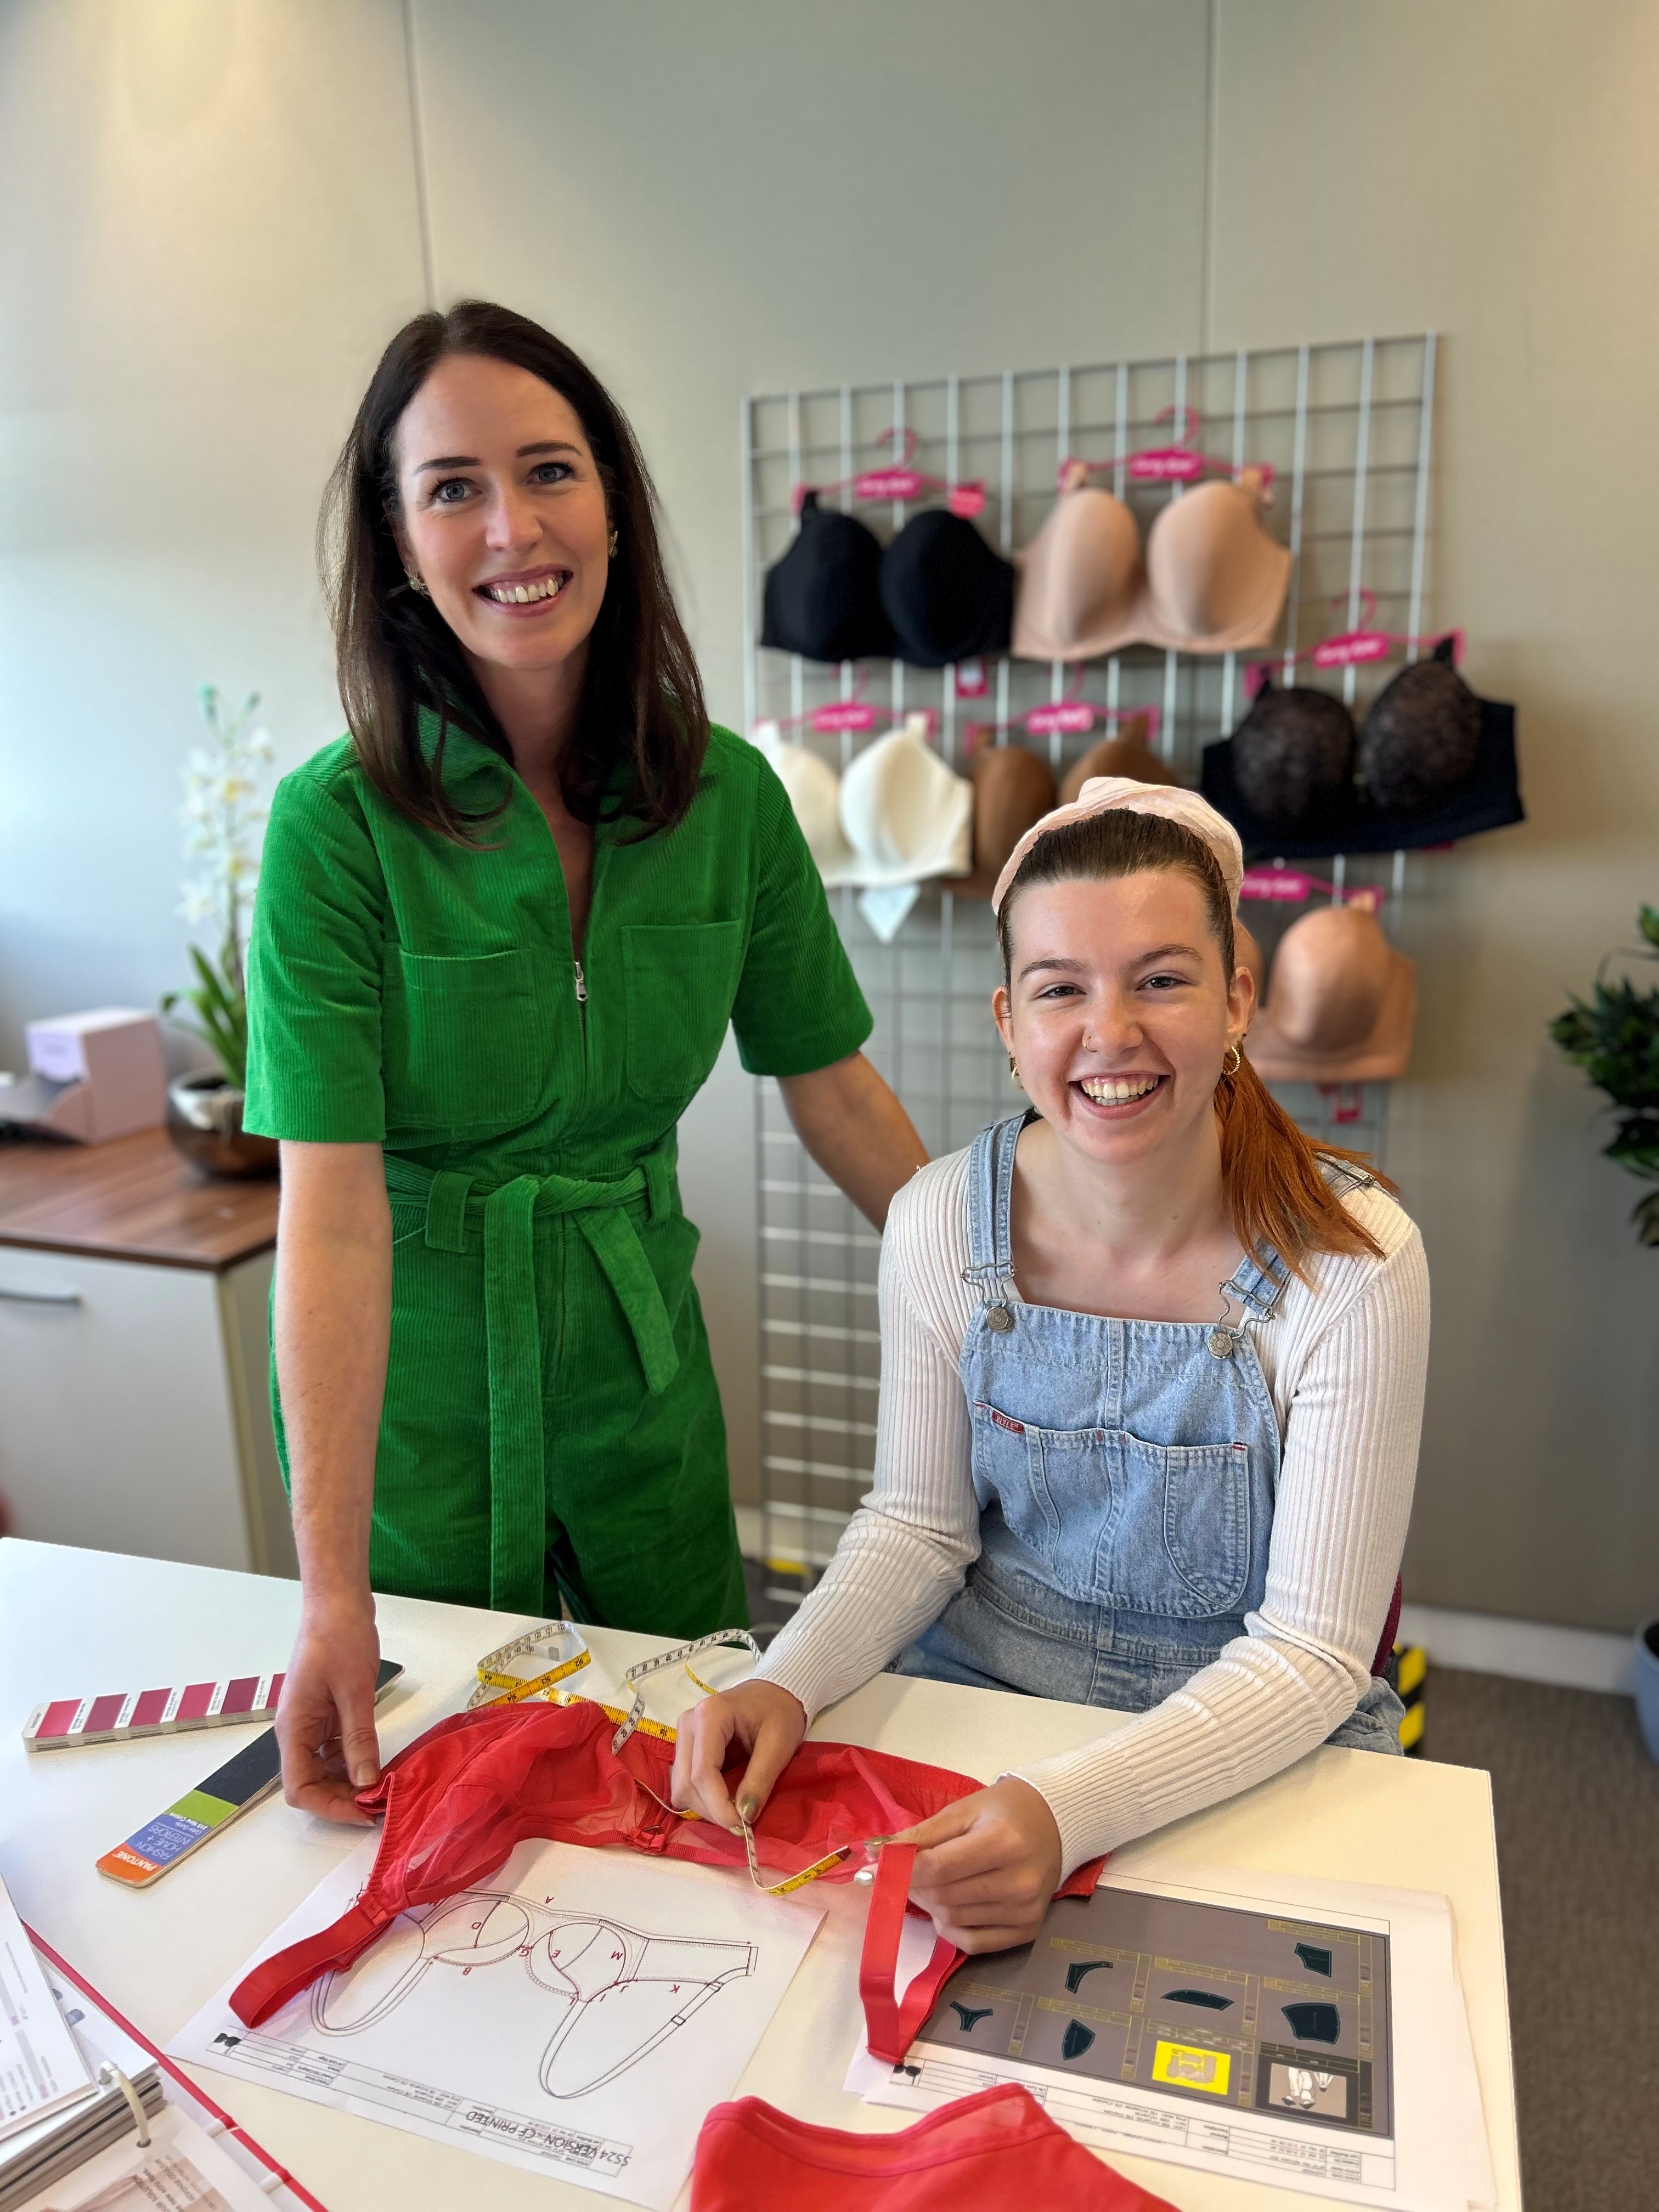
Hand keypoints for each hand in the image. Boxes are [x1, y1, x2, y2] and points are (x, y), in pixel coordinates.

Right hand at [275, 1596, 382, 1822]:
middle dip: (343, 1798)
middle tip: (380, 1804)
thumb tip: (367, 1784)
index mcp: (294, 1728)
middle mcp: (297, 1731)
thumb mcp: (355, 1692)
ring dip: (350, 1782)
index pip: (300, 1788)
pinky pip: (336, 1750)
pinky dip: (355, 1761)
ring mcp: (312, 1723)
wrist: (337, 1601)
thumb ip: (359, 1740)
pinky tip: (378, 1763)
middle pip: (311, 1783)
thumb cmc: (339, 1637)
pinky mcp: (327, 1714)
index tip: (364, 1812)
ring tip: (383, 1788)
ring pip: (324, 1769)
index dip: (330, 1807)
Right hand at [670, 1681, 807, 1829]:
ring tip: (735, 1810)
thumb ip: (760, 1780)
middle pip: (687, 1782)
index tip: (743, 1826)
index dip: (719, 1806)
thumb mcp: (779, 1744)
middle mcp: (688, 1724)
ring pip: (681, 1787)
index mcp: (710, 1716)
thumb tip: (745, 1816)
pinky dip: (702, 1799)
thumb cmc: (780, 1713)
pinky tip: (724, 1799)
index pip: (702, 1773)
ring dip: (706, 1807)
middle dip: (712, 1810)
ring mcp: (683, 1735)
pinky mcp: (686, 1747)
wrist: (775, 1693)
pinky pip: (684, 1782)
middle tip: (743, 1822)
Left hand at [892, 1778, 1062, 1951]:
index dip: (904, 1869)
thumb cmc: (1002, 1812)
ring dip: (930, 1906)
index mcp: (1004, 1842)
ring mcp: (1025, 1911)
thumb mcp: (961, 1811)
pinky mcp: (1027, 1931)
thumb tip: (877, 1854)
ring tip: (932, 1884)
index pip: (938, 1867)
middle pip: (944, 1897)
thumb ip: (921, 1834)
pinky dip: (950, 1930)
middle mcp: (1019, 1881)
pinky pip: (974, 1943)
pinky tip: (949, 1909)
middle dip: (915, 1886)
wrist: (1053, 1824)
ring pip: (954, 1921)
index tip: (886, 1863)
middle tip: (909, 1872)